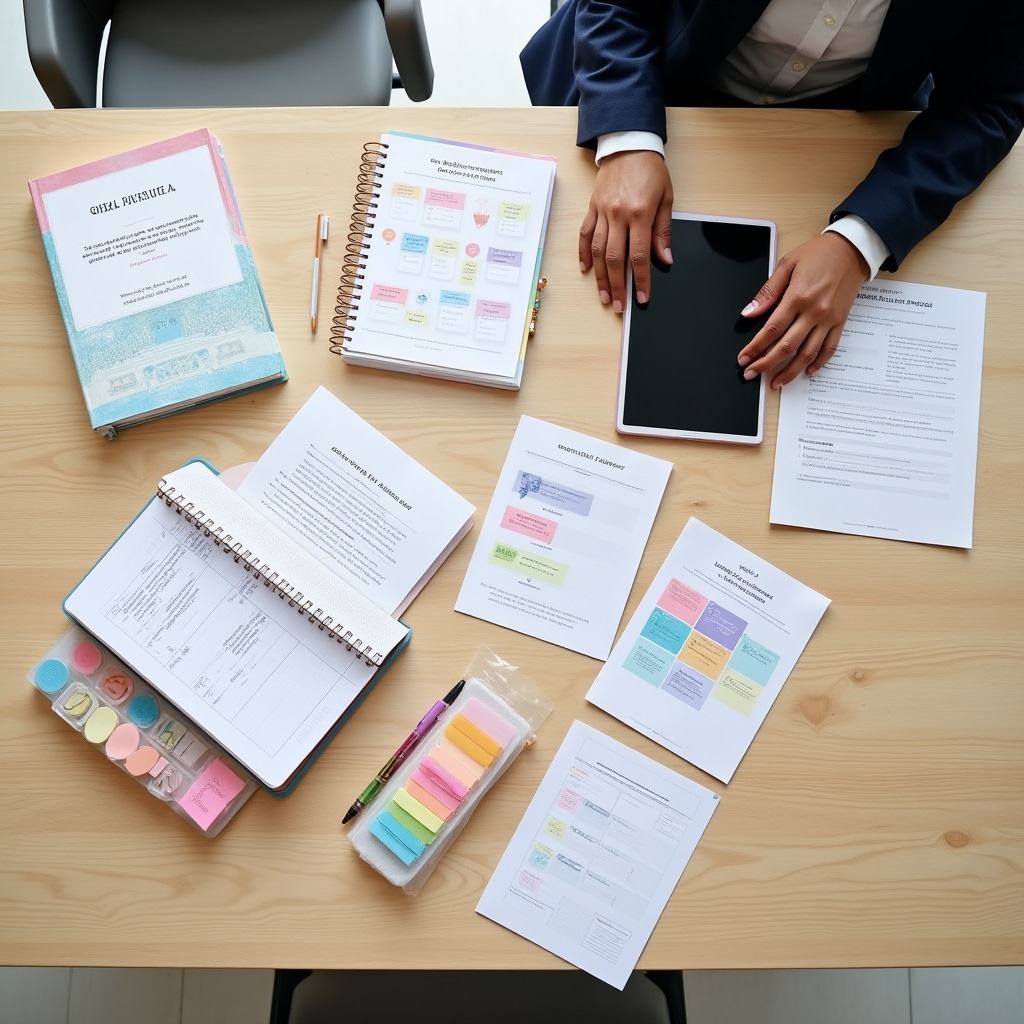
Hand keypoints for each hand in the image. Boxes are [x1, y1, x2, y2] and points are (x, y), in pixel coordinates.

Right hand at [579, 150, 673, 312]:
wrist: (628, 144)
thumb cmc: (650, 170)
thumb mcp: (666, 199)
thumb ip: (663, 231)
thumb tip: (664, 259)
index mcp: (640, 213)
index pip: (640, 256)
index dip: (641, 280)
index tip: (641, 298)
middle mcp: (618, 215)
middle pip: (616, 259)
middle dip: (617, 286)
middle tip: (618, 306)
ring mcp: (602, 212)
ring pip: (599, 252)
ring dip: (601, 277)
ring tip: (603, 296)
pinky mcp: (591, 208)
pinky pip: (585, 235)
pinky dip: (585, 254)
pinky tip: (587, 270)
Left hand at [737, 232, 869, 386]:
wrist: (852, 249)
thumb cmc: (819, 254)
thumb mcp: (787, 265)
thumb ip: (768, 292)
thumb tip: (749, 312)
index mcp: (798, 297)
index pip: (772, 329)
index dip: (755, 347)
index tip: (743, 358)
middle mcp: (814, 312)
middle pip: (787, 346)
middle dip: (766, 364)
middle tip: (751, 374)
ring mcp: (829, 319)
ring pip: (808, 353)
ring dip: (790, 371)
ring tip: (776, 382)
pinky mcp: (841, 322)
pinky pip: (830, 348)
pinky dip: (819, 363)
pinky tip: (808, 372)